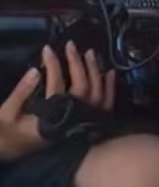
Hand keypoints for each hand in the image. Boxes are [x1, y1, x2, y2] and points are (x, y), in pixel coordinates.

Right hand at [0, 45, 113, 160]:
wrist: (12, 153)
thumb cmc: (7, 136)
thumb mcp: (6, 115)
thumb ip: (21, 92)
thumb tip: (35, 70)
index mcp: (49, 121)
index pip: (57, 87)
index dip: (54, 65)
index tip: (48, 49)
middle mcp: (68, 122)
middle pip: (81, 88)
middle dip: (76, 63)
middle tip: (70, 45)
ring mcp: (78, 125)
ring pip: (95, 95)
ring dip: (94, 71)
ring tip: (89, 52)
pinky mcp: (83, 126)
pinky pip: (103, 106)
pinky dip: (108, 88)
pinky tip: (109, 72)